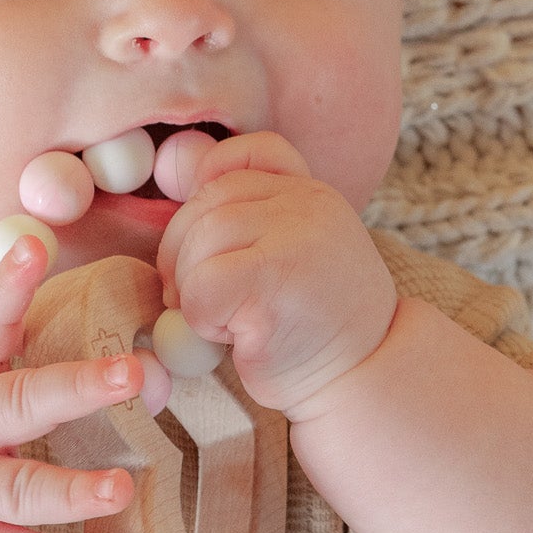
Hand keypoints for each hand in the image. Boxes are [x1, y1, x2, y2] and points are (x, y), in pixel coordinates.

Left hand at [155, 132, 396, 423]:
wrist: (360, 378)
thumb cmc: (311, 323)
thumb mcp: (293, 249)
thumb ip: (252, 215)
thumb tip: (173, 176)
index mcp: (309, 192)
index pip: (245, 153)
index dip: (208, 184)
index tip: (209, 241)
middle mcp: (306, 204)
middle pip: (206, 203)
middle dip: (184, 254)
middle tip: (201, 299)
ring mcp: (295, 238)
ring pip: (198, 244)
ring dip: (193, 292)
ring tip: (228, 319)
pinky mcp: (275, 282)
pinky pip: (200, 288)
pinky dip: (201, 319)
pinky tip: (235, 336)